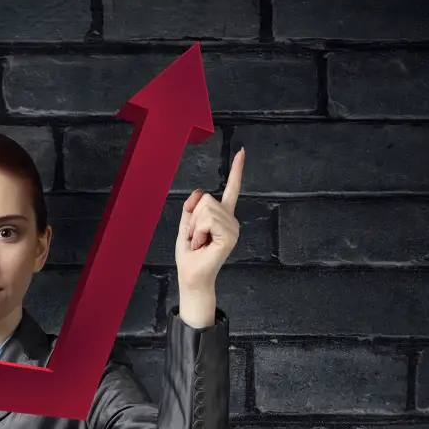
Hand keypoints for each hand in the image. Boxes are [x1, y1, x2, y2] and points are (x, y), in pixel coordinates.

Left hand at [175, 147, 242, 297]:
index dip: (237, 171)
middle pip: (207, 199)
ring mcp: (233, 228)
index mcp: (222, 216)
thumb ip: (191, 206)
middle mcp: (231, 220)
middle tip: (197, 237)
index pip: (231, 189)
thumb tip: (199, 192)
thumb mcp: (186, 224)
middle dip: (194, 218)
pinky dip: (198, 232)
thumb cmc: (190, 254)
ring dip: (195, 227)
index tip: (242, 153)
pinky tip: (203, 244)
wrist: (192, 275)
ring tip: (200, 242)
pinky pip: (208, 221)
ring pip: (206, 209)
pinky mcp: (230, 236)